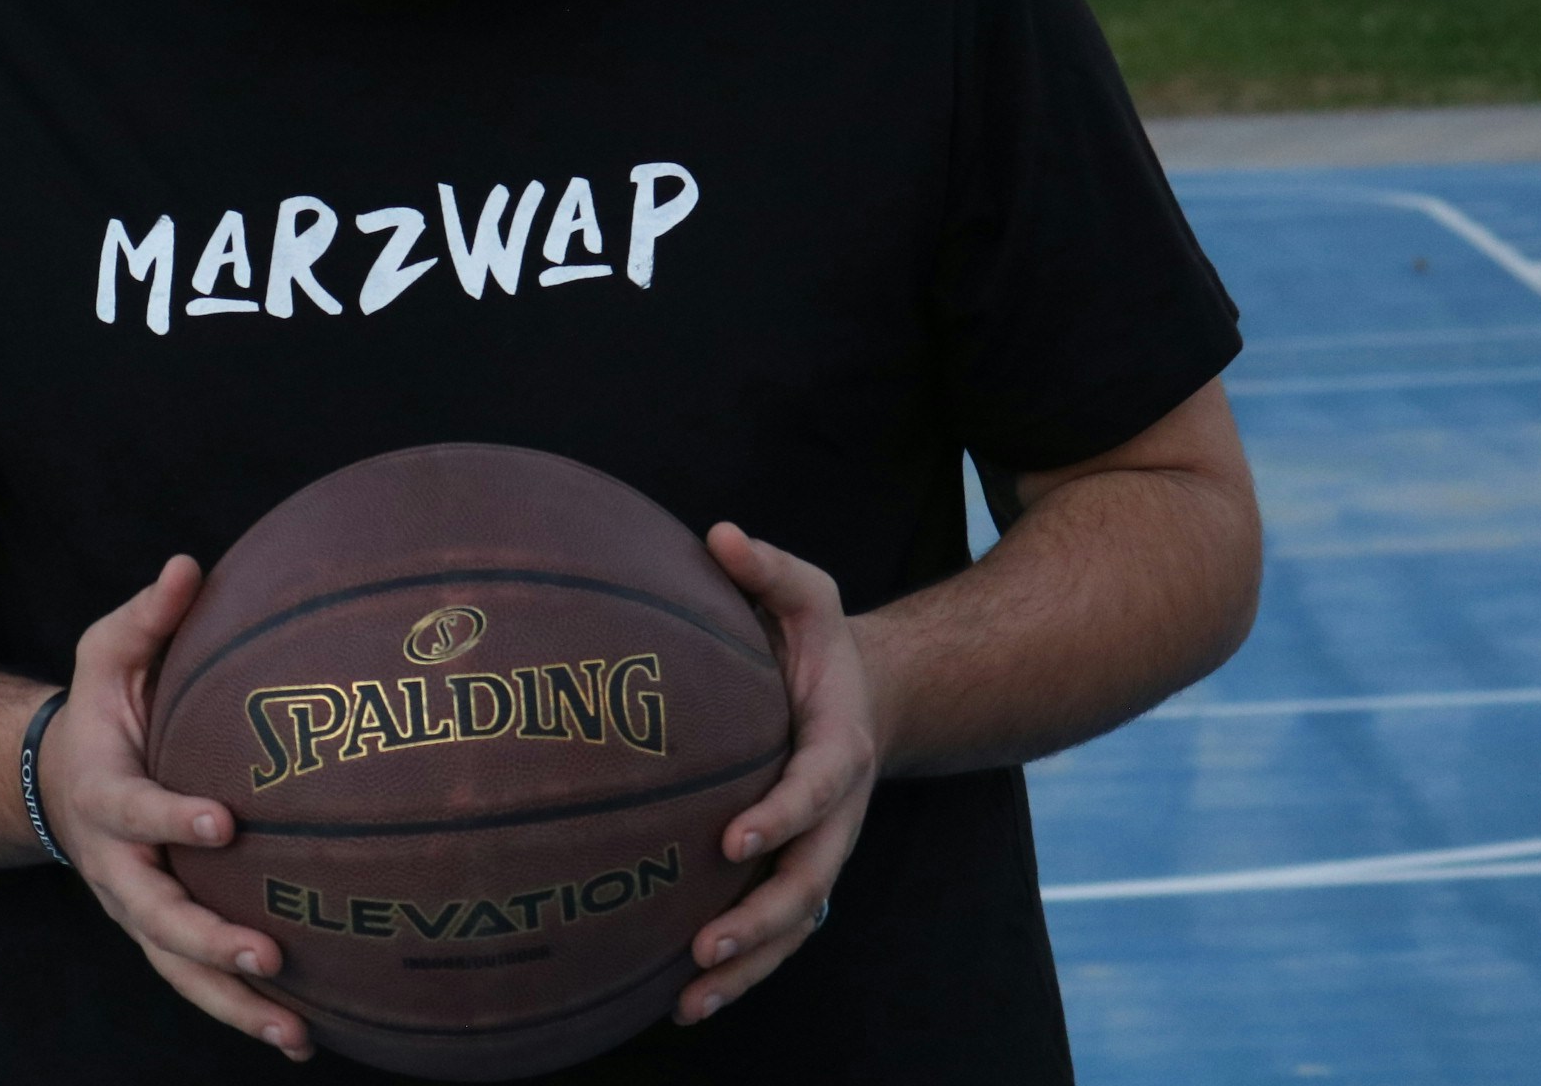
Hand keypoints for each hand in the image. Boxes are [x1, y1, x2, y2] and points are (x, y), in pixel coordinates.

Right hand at [40, 555, 313, 1061]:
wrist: (56, 779)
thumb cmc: (101, 707)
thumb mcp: (107, 651)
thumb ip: (149, 616)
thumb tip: (191, 565)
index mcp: (104, 791)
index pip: (135, 810)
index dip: (172, 818)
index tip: (222, 822)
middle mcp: (117, 863)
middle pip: (155, 917)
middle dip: (208, 941)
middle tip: (265, 955)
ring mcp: (137, 906)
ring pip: (178, 969)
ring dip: (233, 1004)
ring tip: (297, 1033)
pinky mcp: (161, 932)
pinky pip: (198, 981)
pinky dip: (243, 1013)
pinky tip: (304, 1036)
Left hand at [676, 523, 882, 1027]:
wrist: (860, 693)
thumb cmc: (815, 639)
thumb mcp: (803, 593)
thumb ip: (766, 568)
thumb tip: (718, 533)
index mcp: (839, 747)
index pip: (816, 789)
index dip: (781, 816)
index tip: (733, 838)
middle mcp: (836, 812)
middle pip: (810, 881)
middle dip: (761, 920)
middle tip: (704, 947)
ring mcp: (820, 850)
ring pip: (794, 924)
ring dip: (747, 967)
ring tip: (687, 1002)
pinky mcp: (796, 872)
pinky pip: (776, 934)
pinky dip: (739, 974)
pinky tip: (680, 1007)